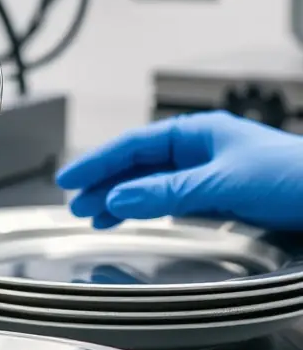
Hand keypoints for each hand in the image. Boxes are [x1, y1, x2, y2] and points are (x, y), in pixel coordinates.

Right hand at [56, 112, 302, 230]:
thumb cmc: (292, 176)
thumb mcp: (222, 183)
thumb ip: (168, 191)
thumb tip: (121, 196)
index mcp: (198, 132)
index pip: (134, 146)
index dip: (98, 162)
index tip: (69, 179)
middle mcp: (200, 150)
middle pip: (138, 165)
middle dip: (104, 183)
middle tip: (75, 204)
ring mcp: (210, 174)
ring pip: (153, 184)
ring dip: (123, 199)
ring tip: (95, 217)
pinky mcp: (221, 198)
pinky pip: (172, 200)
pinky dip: (148, 209)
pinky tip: (134, 217)